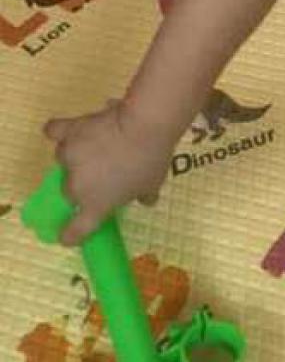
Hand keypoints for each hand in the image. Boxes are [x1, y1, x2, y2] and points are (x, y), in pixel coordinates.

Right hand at [44, 99, 173, 245]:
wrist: (144, 125)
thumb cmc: (150, 159)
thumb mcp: (153, 184)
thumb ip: (145, 196)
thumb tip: (146, 200)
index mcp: (95, 206)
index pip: (75, 231)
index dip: (71, 235)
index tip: (70, 235)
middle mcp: (76, 186)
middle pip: (69, 192)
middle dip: (83, 185)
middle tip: (101, 173)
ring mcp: (69, 157)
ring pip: (64, 161)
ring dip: (75, 157)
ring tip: (95, 145)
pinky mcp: (69, 131)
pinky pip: (54, 132)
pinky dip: (59, 132)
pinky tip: (68, 130)